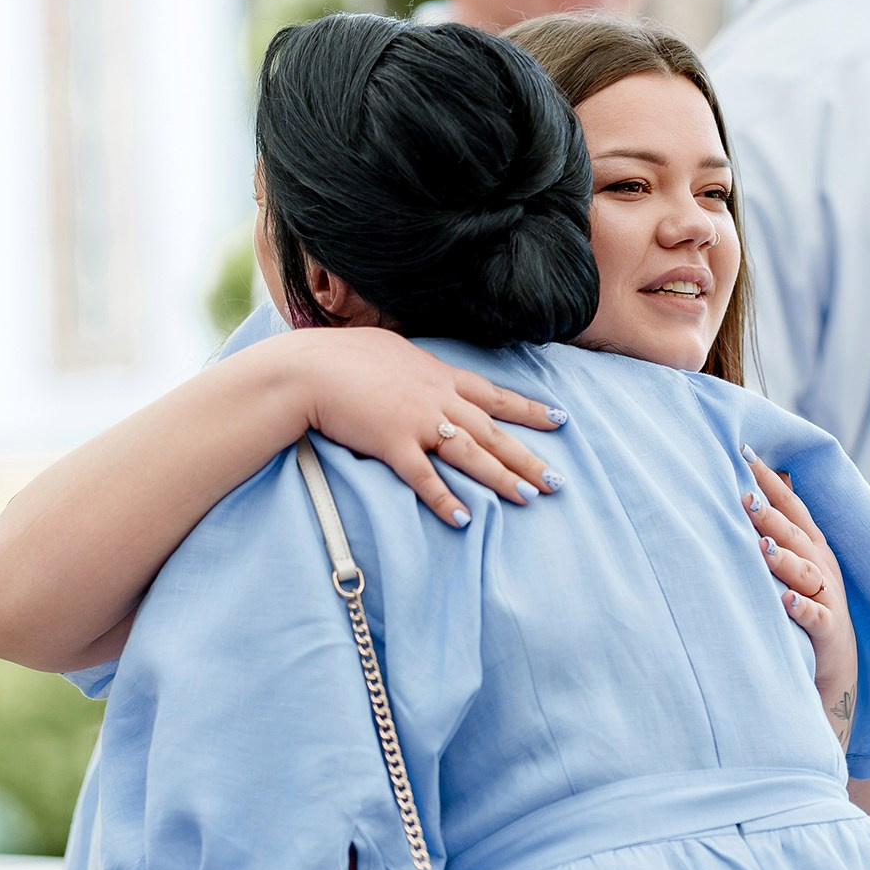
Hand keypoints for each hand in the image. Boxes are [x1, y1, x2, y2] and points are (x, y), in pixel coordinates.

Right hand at [281, 327, 566, 527]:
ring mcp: (417, 422)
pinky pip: (425, 478)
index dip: (529, 409)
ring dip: (502, 478)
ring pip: (470, 454)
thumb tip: (420, 367)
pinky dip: (445, 500)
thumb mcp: (391, 350)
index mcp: (439, 375)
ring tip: (528, 499)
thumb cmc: (343, 355)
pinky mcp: (393, 444)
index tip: (559, 420)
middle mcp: (438, 398)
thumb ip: (414, 365)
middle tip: (557, 480)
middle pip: (492, 432)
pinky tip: (464, 519)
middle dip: (527, 457)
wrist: (310, 368)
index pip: (494, 395)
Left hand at [742, 452, 855, 747]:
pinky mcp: (828, 634)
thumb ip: (781, 529)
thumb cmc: (807, 610)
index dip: (770, 481)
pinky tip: (785, 601)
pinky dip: (802, 609)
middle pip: (797, 536)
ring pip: (807, 573)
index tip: (744, 454)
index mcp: (813, 548)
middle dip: (772, 514)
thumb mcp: (795, 566)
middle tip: (744, 495)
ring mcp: (827, 600)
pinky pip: (816, 619)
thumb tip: (762, 484)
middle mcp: (822, 569)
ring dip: (785, 558)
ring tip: (762, 545)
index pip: (791, 506)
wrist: (833, 673)